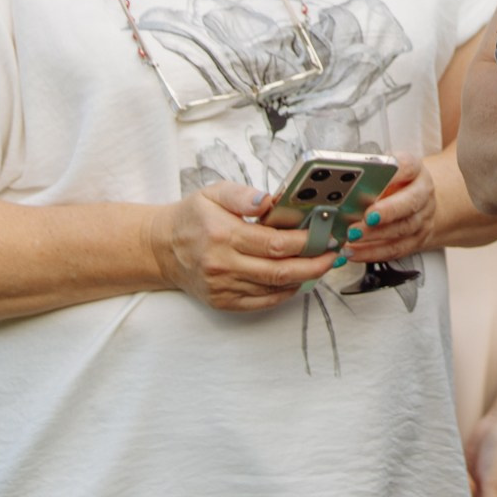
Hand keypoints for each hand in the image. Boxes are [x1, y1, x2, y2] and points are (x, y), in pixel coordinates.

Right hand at [151, 182, 341, 311]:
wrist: (162, 248)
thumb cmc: (192, 218)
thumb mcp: (214, 193)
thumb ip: (242, 194)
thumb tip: (268, 200)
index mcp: (223, 234)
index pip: (275, 243)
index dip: (306, 242)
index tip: (327, 236)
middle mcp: (223, 264)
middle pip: (280, 271)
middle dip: (314, 264)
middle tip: (333, 256)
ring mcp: (222, 287)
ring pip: (273, 288)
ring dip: (303, 278)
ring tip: (321, 265)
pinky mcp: (223, 301)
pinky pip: (261, 303)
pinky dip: (284, 293)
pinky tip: (297, 281)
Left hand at [342, 156, 435, 263]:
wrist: (418, 202)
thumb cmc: (395, 184)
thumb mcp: (385, 172)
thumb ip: (368, 176)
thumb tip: (341, 184)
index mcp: (414, 171)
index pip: (406, 167)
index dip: (391, 174)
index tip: (372, 179)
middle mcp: (422, 194)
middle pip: (409, 203)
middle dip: (386, 212)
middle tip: (365, 218)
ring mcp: (422, 219)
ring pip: (402, 229)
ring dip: (375, 235)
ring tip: (352, 236)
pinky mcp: (417, 240)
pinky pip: (395, 249)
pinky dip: (372, 252)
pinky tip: (354, 251)